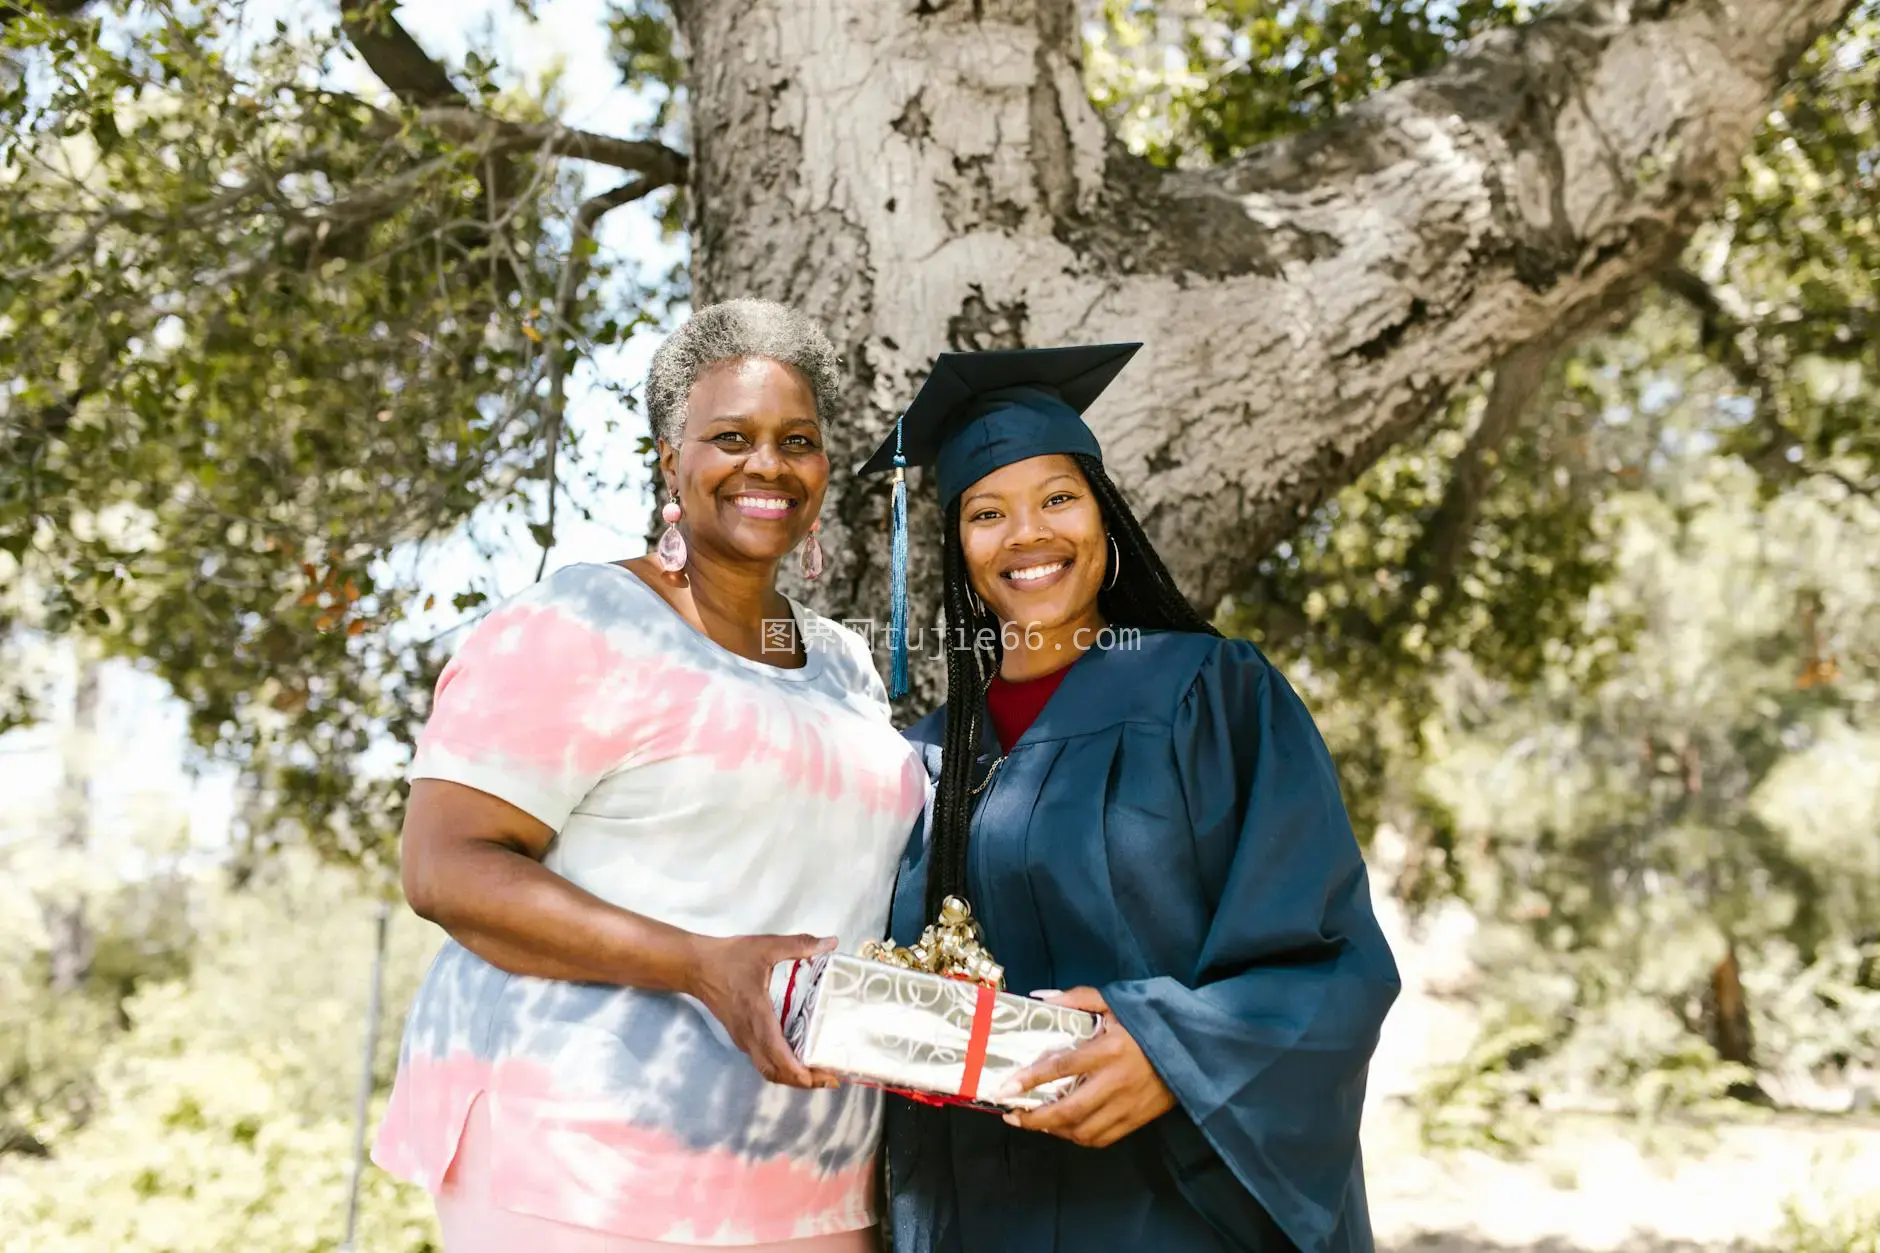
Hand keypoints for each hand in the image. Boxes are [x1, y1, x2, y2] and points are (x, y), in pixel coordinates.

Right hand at [685, 932, 841, 1089]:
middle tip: (831, 1079)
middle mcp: (749, 1035)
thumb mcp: (766, 946)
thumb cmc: (730, 958)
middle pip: (775, 1072)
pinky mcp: (740, 1036)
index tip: (823, 1078)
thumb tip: (832, 941)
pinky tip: (798, 1057)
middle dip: (803, 1081)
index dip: (800, 1073)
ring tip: (818, 1072)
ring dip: (792, 1077)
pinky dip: (781, 1067)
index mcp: (757, 1016)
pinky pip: (762, 1060)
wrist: (695, 966)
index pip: (778, 1056)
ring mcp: (743, 1039)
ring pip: (767, 1069)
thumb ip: (799, 945)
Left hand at [997, 987, 1174, 1147]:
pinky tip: (1065, 1127)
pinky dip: (1078, 1137)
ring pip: (1082, 1131)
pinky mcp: (1137, 1119)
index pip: (1061, 1067)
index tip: (1004, 1089)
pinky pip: (1101, 1139)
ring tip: (1036, 1120)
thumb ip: (1077, 998)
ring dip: (1054, 1130)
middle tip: (1012, 1115)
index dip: (1029, 1079)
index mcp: (1109, 1049)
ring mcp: (1128, 1105)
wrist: (1194, 1046)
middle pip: (1067, 1110)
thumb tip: (1039, 998)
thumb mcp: (1116, 1001)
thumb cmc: (1150, 1021)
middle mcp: (1116, 1081)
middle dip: (1034, 1118)